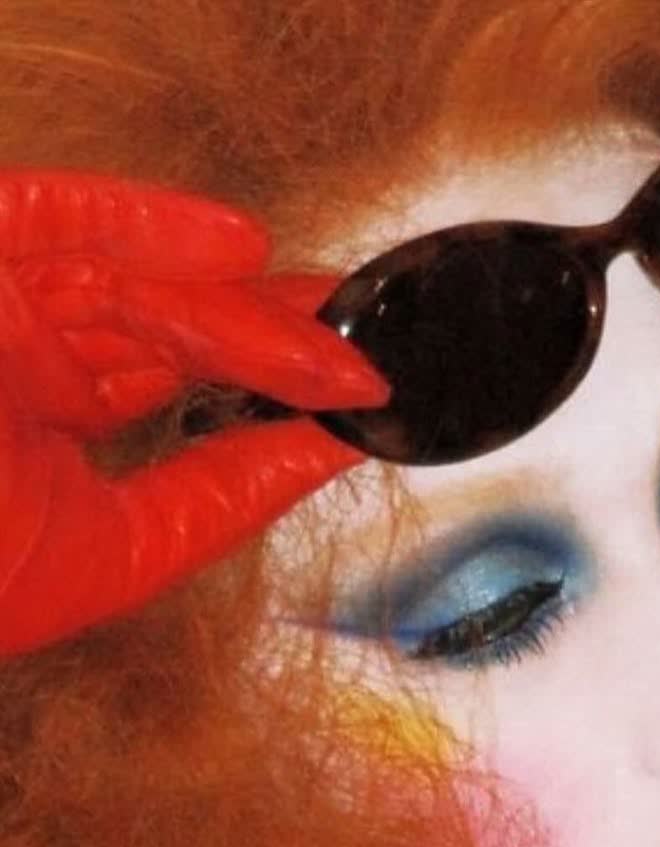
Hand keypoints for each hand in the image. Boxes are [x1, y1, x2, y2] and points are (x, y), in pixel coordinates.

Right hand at [0, 170, 387, 656]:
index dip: (268, 380)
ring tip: (330, 323)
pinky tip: (236, 247)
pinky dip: (139, 223)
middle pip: (171, 322)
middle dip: (275, 332)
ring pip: (132, 281)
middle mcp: (23, 348)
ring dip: (237, 300)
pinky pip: (48, 217)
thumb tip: (323, 456)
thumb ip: (219, 498)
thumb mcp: (115, 552)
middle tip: (362, 346)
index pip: (175, 380)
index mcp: (46, 418)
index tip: (353, 393)